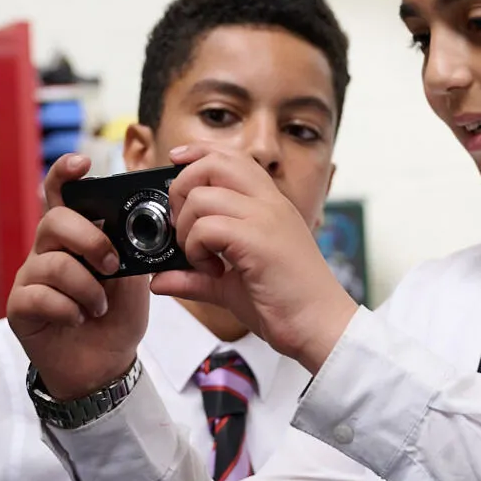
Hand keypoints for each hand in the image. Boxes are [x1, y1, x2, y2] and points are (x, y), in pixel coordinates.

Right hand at [7, 154, 151, 398]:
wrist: (106, 365)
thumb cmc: (116, 317)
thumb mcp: (134, 278)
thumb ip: (134, 248)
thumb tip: (146, 222)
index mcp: (74, 237)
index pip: (61, 194)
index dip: (65, 173)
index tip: (83, 163)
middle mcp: (47, 250)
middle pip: (54, 221)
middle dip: (89, 240)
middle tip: (112, 266)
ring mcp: (30, 277)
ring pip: (51, 263)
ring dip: (85, 287)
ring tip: (99, 308)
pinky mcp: (19, 306)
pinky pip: (38, 296)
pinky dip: (67, 309)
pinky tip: (77, 319)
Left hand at [151, 147, 359, 371]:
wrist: (322, 327)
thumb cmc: (287, 304)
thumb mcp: (231, 286)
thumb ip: (195, 277)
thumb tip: (159, 280)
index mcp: (270, 205)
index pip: (232, 157)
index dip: (198, 153)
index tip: (175, 163)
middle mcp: (270, 204)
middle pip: (214, 163)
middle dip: (182, 188)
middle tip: (182, 227)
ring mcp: (266, 218)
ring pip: (202, 196)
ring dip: (187, 228)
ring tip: (200, 258)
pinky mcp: (258, 240)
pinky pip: (207, 227)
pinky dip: (196, 248)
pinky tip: (211, 271)